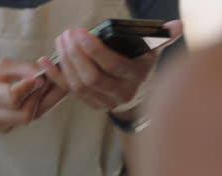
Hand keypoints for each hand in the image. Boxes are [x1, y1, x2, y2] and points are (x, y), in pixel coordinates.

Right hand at [0, 58, 44, 132]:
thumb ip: (19, 68)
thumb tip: (44, 72)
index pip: (11, 97)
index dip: (28, 88)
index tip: (37, 77)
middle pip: (24, 114)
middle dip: (39, 97)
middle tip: (44, 82)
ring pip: (28, 118)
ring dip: (39, 102)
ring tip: (39, 87)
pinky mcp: (3, 130)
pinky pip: (25, 120)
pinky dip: (34, 108)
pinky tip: (32, 96)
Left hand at [36, 20, 182, 117]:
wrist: (139, 96)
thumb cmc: (142, 66)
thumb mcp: (153, 52)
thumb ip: (161, 38)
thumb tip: (177, 25)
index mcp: (137, 77)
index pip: (113, 66)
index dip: (95, 51)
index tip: (81, 34)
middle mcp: (121, 93)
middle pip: (91, 76)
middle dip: (76, 54)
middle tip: (67, 34)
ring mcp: (104, 101)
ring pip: (78, 84)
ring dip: (65, 62)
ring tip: (60, 41)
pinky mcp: (91, 103)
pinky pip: (69, 91)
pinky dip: (56, 76)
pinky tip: (45, 61)